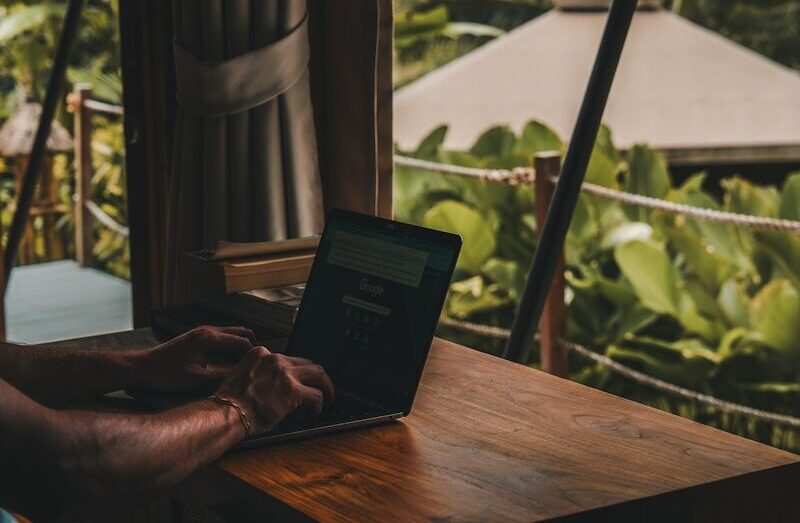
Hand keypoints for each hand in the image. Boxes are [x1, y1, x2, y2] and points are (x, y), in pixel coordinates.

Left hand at [139, 326, 255, 392]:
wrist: (141, 368)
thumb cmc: (165, 374)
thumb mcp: (196, 380)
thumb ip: (222, 377)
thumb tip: (244, 379)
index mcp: (209, 337)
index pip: (243, 342)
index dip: (254, 356)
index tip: (259, 371)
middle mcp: (208, 330)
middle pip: (242, 333)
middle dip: (252, 349)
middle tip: (256, 368)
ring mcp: (203, 333)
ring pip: (234, 335)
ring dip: (242, 349)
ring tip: (246, 368)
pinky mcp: (199, 339)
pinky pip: (224, 340)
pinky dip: (232, 350)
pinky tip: (231, 366)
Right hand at [214, 346, 334, 433]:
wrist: (226, 412)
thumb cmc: (228, 402)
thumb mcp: (238, 376)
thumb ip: (255, 373)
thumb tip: (269, 385)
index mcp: (260, 353)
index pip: (287, 358)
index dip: (295, 372)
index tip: (297, 381)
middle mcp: (275, 359)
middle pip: (306, 362)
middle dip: (315, 376)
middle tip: (321, 386)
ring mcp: (285, 373)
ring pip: (318, 374)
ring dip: (326, 386)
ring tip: (328, 397)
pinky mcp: (293, 391)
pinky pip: (316, 395)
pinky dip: (319, 405)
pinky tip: (314, 413)